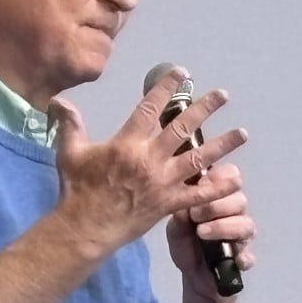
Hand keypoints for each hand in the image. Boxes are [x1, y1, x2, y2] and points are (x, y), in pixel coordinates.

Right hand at [45, 69, 248, 259]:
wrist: (86, 229)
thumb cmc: (77, 190)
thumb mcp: (69, 153)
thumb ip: (70, 124)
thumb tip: (59, 101)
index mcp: (126, 143)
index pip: (149, 108)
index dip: (166, 88)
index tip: (181, 74)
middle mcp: (148, 159)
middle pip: (182, 128)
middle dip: (204, 109)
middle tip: (222, 95)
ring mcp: (161, 182)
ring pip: (198, 158)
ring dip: (222, 145)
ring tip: (242, 133)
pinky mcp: (169, 204)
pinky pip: (198, 194)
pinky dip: (217, 187)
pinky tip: (235, 177)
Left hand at [166, 159, 255, 300]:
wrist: (193, 276)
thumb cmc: (186, 243)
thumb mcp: (176, 228)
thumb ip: (179, 216)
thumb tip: (184, 205)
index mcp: (220, 198)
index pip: (230, 176)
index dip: (218, 178)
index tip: (200, 185)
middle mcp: (235, 213)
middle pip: (239, 199)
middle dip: (216, 205)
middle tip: (194, 214)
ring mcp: (243, 236)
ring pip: (246, 224)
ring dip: (223, 226)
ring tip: (202, 232)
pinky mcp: (245, 258)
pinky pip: (250, 255)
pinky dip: (244, 257)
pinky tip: (235, 259)